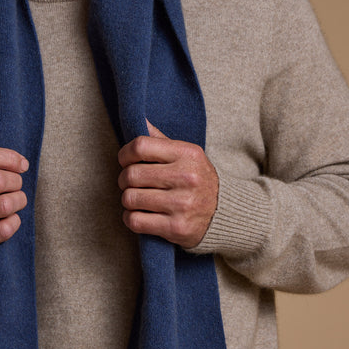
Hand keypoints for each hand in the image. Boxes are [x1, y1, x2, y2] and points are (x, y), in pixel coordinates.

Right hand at [0, 145, 28, 263]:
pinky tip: (9, 219)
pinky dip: (14, 221)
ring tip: (17, 201)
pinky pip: (5, 229)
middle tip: (16, 185)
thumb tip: (21, 164)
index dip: (9, 158)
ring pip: (4, 204)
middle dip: (16, 181)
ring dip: (19, 200)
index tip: (22, 165)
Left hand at [117, 120, 217, 248]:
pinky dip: (131, 218)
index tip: (125, 160)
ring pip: (130, 198)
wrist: (225, 212)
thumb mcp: (187, 155)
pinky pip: (135, 221)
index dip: (125, 154)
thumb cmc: (198, 179)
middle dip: (124, 180)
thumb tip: (140, 120)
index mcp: (187, 154)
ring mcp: (182, 204)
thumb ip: (161, 140)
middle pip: (131, 174)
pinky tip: (140, 214)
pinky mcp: (176, 228)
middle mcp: (186, 178)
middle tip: (130, 183)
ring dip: (128, 200)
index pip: (140, 146)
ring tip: (137, 199)